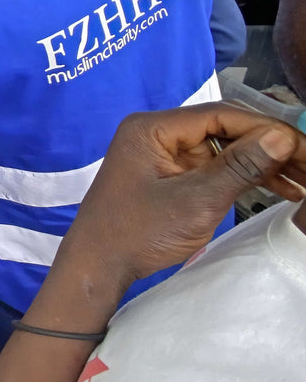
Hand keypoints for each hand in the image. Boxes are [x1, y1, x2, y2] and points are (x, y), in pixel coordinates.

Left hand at [61, 102, 305, 290]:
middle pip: (226, 129)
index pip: (222, 115)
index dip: (268, 128)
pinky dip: (244, 176)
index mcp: (153, 128)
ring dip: (264, 163)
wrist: (97, 266)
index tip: (304, 147)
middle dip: (272, 147)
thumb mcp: (195, 201)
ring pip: (224, 148)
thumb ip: (240, 167)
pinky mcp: (168, 173)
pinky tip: (281, 187)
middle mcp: (156, 132)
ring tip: (305, 181)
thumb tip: (283, 137)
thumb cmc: (136, 233)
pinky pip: (213, 166)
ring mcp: (162, 152)